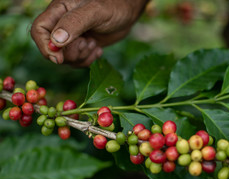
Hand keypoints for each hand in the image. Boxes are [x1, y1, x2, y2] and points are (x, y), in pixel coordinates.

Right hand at [31, 0, 147, 66]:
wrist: (128, 11)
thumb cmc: (113, 5)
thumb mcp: (95, 12)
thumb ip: (74, 23)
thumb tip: (56, 41)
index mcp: (59, 10)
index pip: (39, 30)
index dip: (45, 46)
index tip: (58, 58)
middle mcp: (62, 24)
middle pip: (52, 48)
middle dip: (71, 52)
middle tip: (88, 42)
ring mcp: (72, 37)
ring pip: (66, 58)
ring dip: (81, 56)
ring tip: (94, 43)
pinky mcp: (82, 46)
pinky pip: (78, 61)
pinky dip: (88, 60)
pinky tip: (98, 49)